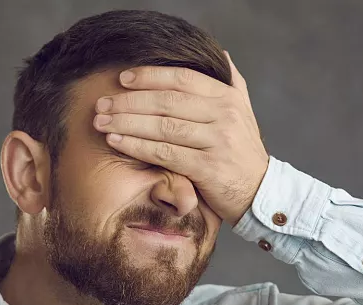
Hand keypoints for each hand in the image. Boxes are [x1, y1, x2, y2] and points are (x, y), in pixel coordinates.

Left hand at [92, 50, 269, 224]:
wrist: (260, 192)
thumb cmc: (243, 152)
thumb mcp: (244, 113)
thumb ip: (233, 82)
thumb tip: (221, 54)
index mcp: (228, 98)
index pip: (182, 78)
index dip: (150, 76)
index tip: (123, 78)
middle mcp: (224, 115)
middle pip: (167, 101)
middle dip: (129, 101)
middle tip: (102, 103)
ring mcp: (217, 141)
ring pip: (163, 126)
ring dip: (127, 123)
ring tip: (101, 122)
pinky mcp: (208, 168)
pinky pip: (165, 153)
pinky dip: (137, 147)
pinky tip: (116, 142)